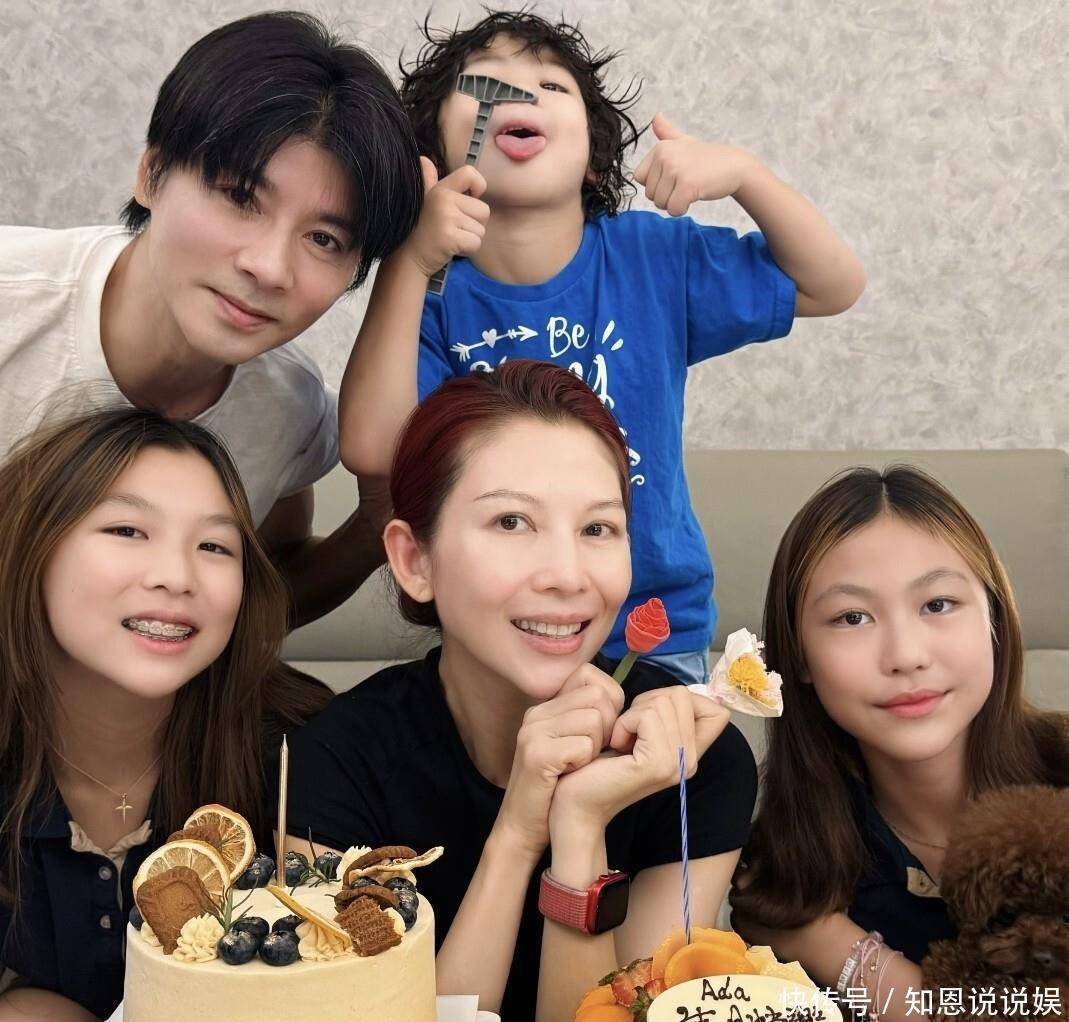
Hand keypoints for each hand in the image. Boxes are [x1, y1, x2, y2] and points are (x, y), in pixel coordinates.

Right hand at [402, 157, 489, 276]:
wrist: (407, 258)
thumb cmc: (419, 231)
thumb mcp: (423, 201)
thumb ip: (428, 181)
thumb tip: (425, 160)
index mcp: (440, 189)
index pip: (470, 173)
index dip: (478, 186)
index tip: (471, 198)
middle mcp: (444, 199)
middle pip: (483, 210)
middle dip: (474, 224)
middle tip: (454, 229)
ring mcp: (447, 218)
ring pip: (481, 229)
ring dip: (470, 238)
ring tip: (450, 239)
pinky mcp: (451, 237)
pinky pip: (476, 243)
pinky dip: (468, 250)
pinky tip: (451, 249)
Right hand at [493, 664, 624, 861]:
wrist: (524, 828)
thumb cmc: (558, 788)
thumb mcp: (572, 744)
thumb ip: (589, 718)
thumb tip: (626, 704)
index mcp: (546, 706)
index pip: (591, 675)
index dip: (610, 704)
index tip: (603, 734)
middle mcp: (538, 712)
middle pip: (598, 697)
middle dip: (607, 728)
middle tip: (591, 755)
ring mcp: (534, 731)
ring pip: (594, 720)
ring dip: (596, 749)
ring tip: (578, 767)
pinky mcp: (537, 754)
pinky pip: (583, 746)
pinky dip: (584, 764)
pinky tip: (568, 775)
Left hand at [549, 686, 729, 832]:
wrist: (577, 802)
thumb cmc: (601, 763)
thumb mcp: (641, 735)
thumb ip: (666, 718)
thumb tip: (681, 694)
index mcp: (691, 754)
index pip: (718, 712)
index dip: (686, 700)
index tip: (653, 716)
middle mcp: (691, 761)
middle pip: (682, 695)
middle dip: (648, 702)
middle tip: (629, 730)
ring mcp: (677, 764)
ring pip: (663, 702)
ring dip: (633, 714)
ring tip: (621, 739)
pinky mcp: (657, 764)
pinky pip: (647, 716)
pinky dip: (625, 723)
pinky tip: (616, 745)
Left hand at [633, 113, 755, 216]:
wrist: (735, 166)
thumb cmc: (707, 158)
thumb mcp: (685, 142)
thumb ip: (667, 132)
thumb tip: (656, 116)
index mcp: (660, 148)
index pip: (639, 178)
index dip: (655, 183)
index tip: (673, 177)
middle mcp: (665, 156)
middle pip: (650, 194)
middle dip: (666, 196)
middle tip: (685, 183)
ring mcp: (676, 170)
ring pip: (661, 203)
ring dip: (675, 203)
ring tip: (690, 189)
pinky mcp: (687, 185)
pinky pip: (673, 209)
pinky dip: (682, 209)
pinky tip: (695, 196)